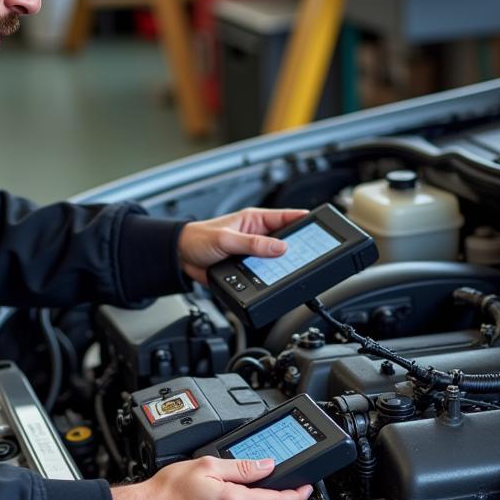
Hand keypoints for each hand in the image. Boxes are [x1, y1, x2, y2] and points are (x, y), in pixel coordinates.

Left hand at [177, 207, 307, 284]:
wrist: (179, 258)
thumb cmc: (197, 239)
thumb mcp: (226, 240)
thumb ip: (253, 244)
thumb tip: (280, 248)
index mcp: (255, 219)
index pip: (287, 217)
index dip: (304, 220)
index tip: (320, 225)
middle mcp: (257, 234)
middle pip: (286, 240)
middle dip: (297, 248)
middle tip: (310, 256)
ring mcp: (253, 252)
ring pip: (276, 259)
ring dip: (282, 266)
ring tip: (293, 271)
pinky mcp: (247, 268)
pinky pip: (265, 273)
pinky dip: (270, 277)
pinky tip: (274, 282)